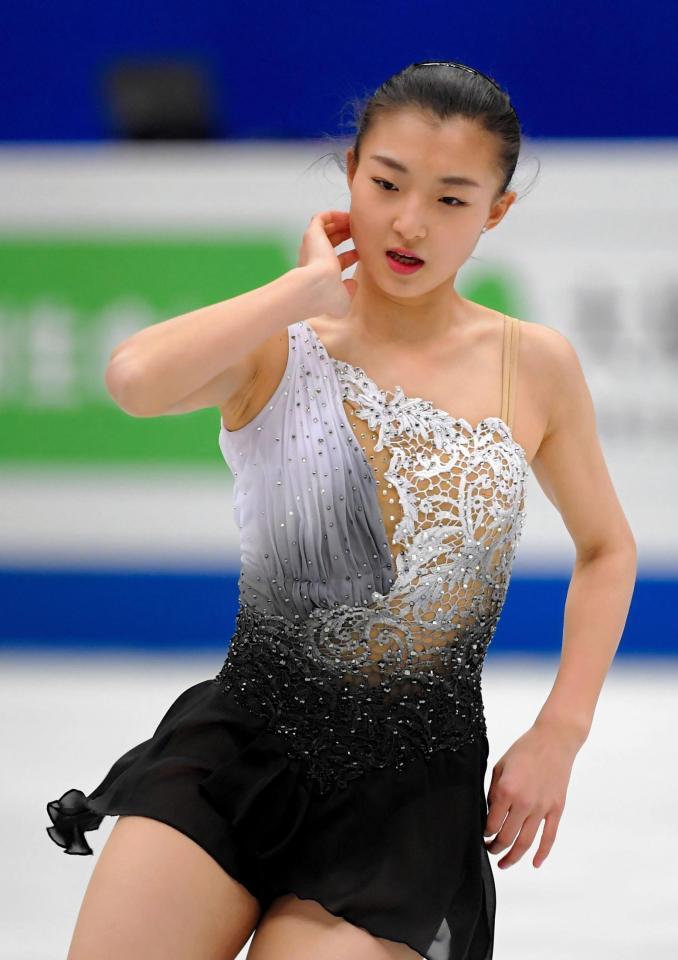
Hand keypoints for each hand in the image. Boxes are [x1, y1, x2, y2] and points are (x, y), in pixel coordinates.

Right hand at [297, 210, 358, 317]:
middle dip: (345, 236)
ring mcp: (312, 245)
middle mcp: (314, 258)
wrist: (317, 286)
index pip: (335, 261)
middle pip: (330, 242)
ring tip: (355, 221)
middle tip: (360, 233)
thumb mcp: (343, 300)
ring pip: (325, 229)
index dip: (349, 256)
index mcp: (320, 274)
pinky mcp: (312, 233)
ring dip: (339, 223)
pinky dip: (332, 215)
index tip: (360, 254)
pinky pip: (321, 218)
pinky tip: (346, 216)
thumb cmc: (327, 297)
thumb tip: (352, 283)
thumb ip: (349, 292)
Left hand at [483, 721, 579, 868]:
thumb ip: (493, 791)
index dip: (485, 833)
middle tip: (490, 850)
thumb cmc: (525, 749)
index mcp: (506, 790)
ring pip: (526, 842)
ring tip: (504, 864)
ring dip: (514, 857)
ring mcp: (542, 808)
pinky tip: (534, 863)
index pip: (492, 823)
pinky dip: (542, 853)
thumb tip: (490, 812)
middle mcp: (523, 803)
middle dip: (496, 848)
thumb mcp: (500, 766)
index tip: (483, 835)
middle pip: (507, 837)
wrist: (554, 740)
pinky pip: (549, 837)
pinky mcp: (556, 809)